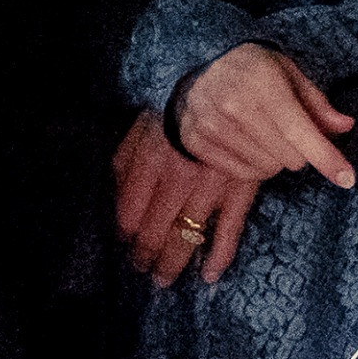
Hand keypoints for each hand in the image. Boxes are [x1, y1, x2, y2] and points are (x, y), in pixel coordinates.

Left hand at [114, 110, 259, 284]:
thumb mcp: (144, 121)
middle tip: (142, 268)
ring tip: (163, 279)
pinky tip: (209, 274)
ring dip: (172, 262)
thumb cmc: (182, 103)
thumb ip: (126, 158)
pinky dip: (219, 256)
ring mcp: (211, 185)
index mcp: (151, 159)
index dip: (126, 232)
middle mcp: (178, 177)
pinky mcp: (242, 187)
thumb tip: (115, 196)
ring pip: (187, 236)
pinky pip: (230, 229)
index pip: (131, 211)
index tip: (126, 242)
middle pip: (156, 230)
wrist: (233, 79)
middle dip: (146, 255)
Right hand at [172, 43, 357, 187]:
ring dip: (275, 159)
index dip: (327, 158)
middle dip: (299, 152)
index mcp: (263, 81)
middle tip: (288, 132)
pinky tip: (247, 144)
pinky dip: (253, 165)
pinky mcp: (196, 142)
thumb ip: (317, 103)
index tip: (348, 179)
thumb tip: (345, 126)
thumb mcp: (288, 73)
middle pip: (289, 158)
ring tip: (265, 135)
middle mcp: (234, 104)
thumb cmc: (253, 73)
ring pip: (266, 169)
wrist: (199, 73)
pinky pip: (242, 174)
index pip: (300, 131)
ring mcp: (211, 125)